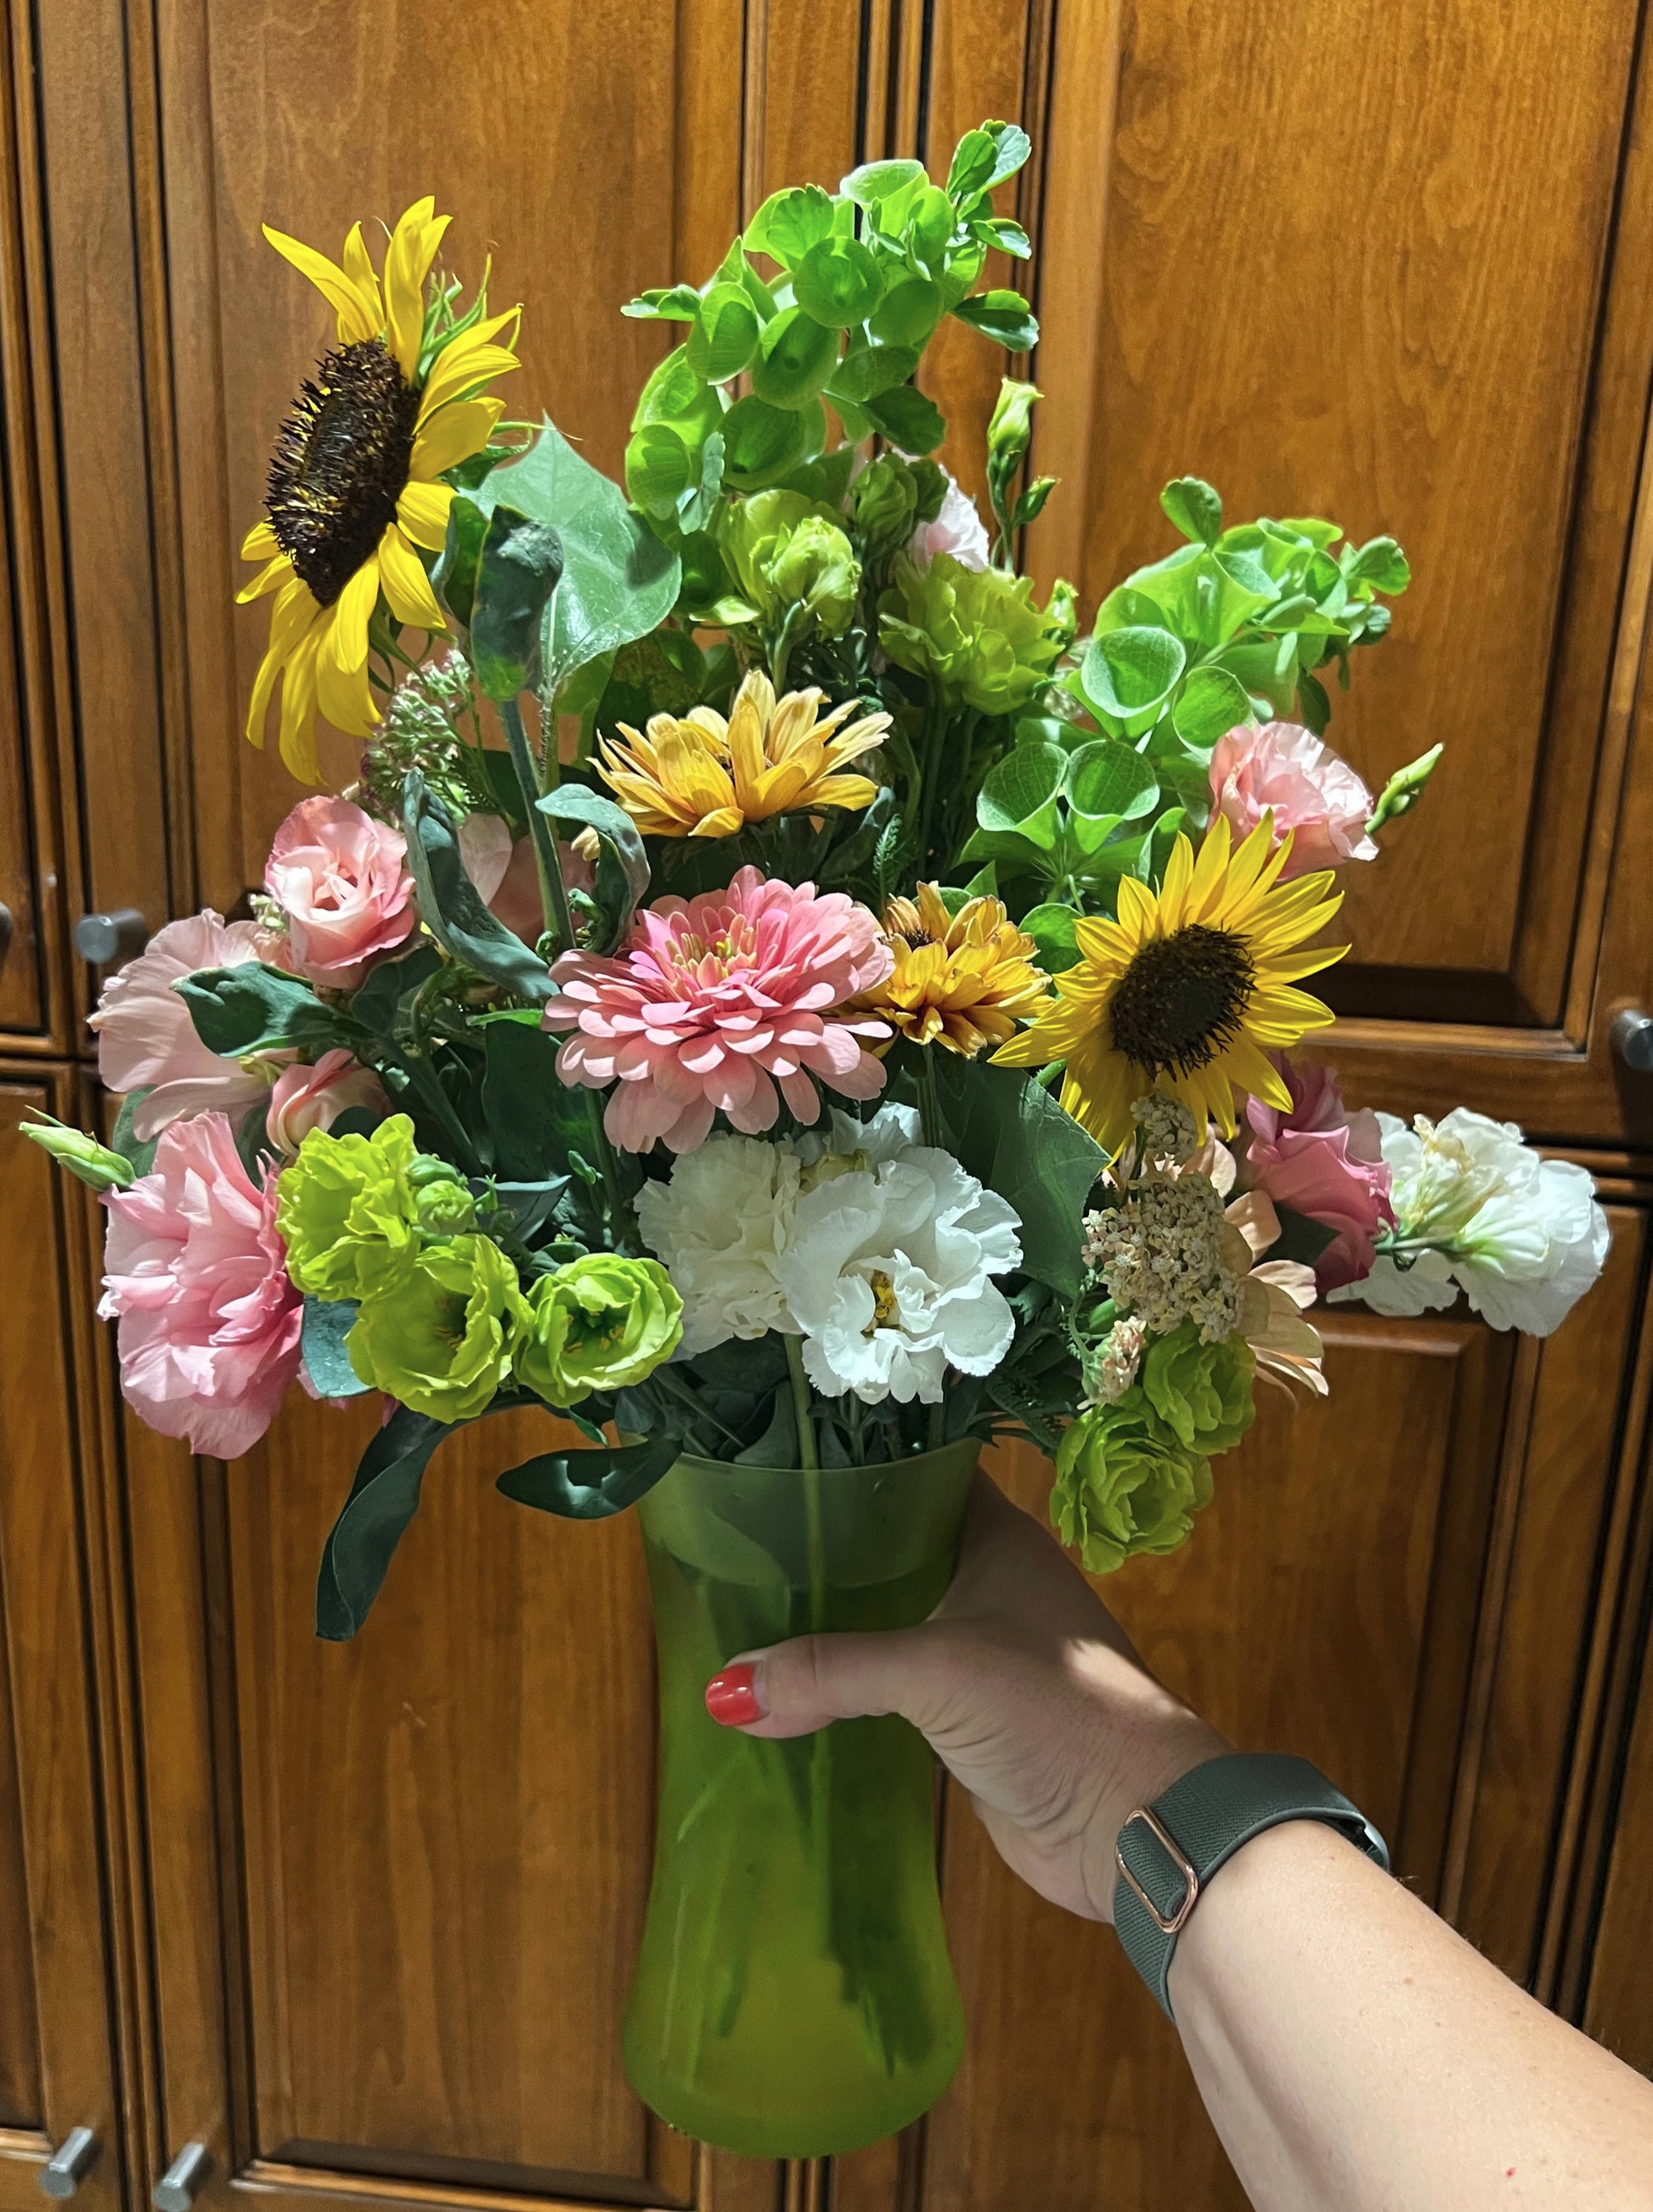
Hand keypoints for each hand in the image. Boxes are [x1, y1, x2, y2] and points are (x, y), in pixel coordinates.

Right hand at [705, 1469, 1227, 1921]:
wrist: (1135, 1825)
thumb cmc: (1053, 1711)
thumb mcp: (935, 1671)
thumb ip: (830, 1671)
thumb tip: (721, 1690)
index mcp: (994, 1537)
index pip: (911, 1474)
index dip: (846, 1466)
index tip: (764, 1462)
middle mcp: (985, 1583)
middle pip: (886, 1552)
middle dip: (816, 1554)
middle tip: (726, 1545)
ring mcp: (976, 1656)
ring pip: (883, 1623)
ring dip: (824, 1627)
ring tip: (734, 1612)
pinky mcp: (964, 1723)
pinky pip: (886, 1691)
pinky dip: (839, 1690)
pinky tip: (778, 1690)